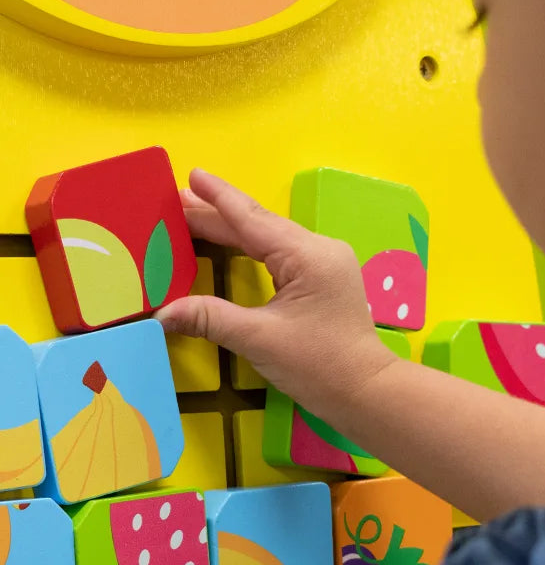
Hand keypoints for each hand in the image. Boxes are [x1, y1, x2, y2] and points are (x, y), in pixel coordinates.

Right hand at [156, 169, 397, 414]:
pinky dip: (250, 247)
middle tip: (175, 201)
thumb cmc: (318, 365)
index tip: (193, 175)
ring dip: (232, 229)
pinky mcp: (322, 276)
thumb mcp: (259, 339)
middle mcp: (318, 248)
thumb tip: (160, 313)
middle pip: (259, 226)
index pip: (253, 219)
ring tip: (192, 216)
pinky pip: (280, 252)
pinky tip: (230, 243)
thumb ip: (209, 318)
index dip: (219, 197)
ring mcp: (324, 261)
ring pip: (270, 238)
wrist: (365, 390)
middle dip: (216, 214)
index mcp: (307, 255)